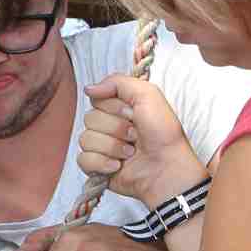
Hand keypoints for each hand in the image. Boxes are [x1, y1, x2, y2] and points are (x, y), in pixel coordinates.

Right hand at [76, 74, 206, 207]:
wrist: (167, 168)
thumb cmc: (164, 134)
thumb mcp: (148, 94)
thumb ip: (119, 82)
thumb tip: (89, 88)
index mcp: (120, 108)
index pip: (97, 99)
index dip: (113, 107)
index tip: (132, 113)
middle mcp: (110, 126)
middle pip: (89, 118)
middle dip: (115, 128)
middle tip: (135, 135)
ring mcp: (102, 147)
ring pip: (86, 139)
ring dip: (112, 146)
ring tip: (130, 152)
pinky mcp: (98, 167)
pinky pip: (83, 159)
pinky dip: (102, 163)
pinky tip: (118, 166)